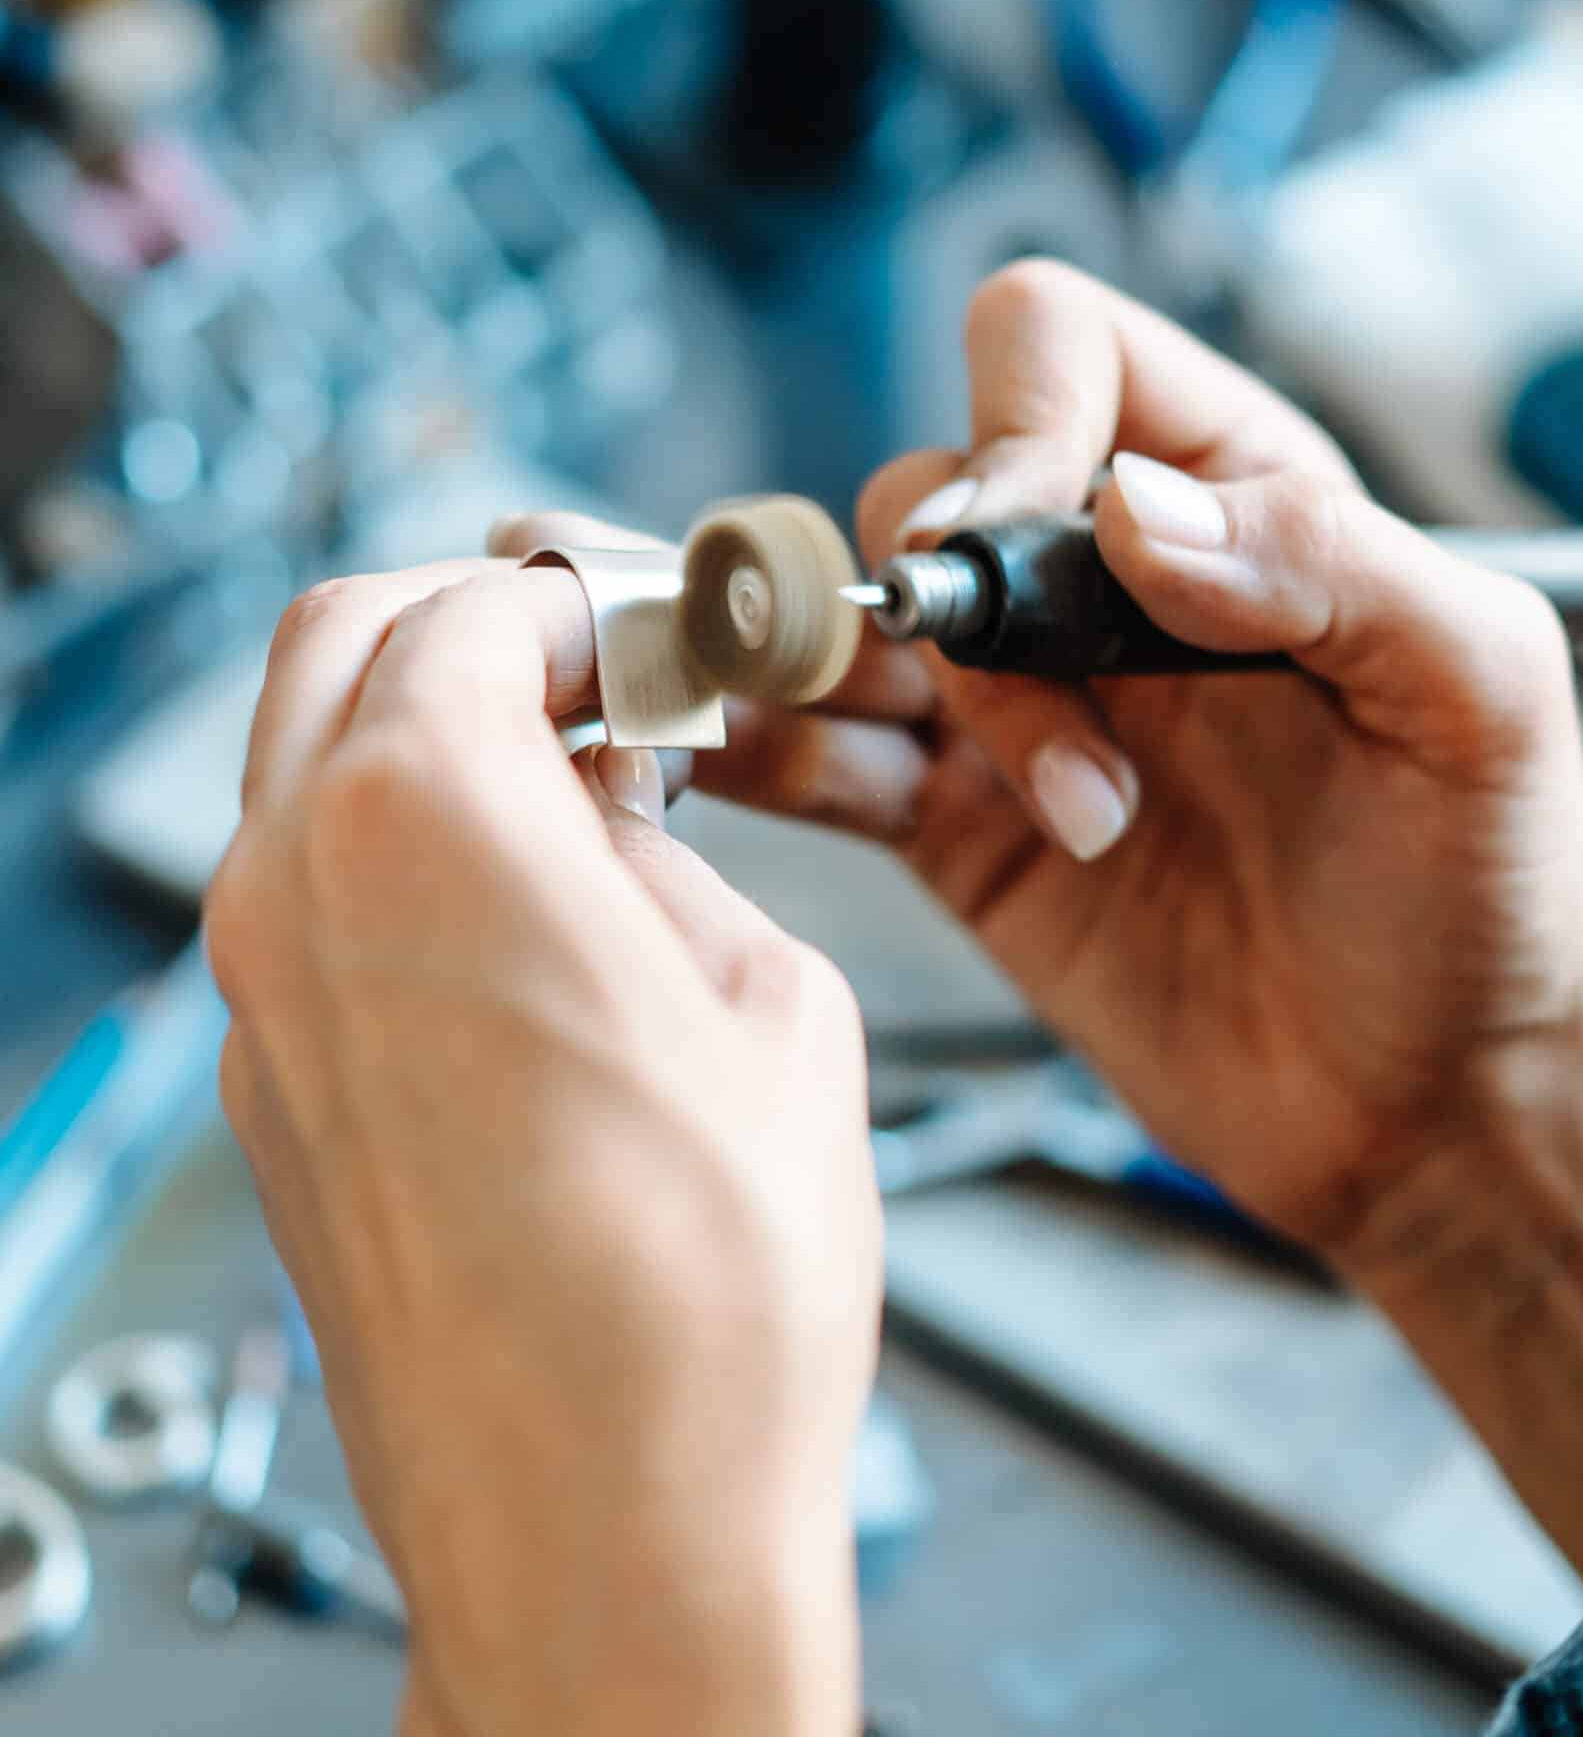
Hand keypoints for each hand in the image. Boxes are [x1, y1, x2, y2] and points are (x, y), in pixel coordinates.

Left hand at [205, 562, 877, 1736]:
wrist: (604, 1529)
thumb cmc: (708, 1294)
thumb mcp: (775, 1006)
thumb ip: (675, 865)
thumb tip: (625, 818)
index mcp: (431, 828)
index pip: (470, 613)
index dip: (578, 600)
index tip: (651, 628)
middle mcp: (302, 895)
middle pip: (337, 648)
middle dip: (469, 623)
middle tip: (594, 667)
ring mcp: (260, 1005)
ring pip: (304, 772)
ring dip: (427, 738)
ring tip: (577, 799)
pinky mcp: (269, 1097)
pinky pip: (310, 904)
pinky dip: (399, 855)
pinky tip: (526, 924)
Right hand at [494, 261, 1582, 1261]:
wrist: (1434, 1109)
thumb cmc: (1488, 894)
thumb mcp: (1477, 700)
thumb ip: (1328, 563)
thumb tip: (1131, 508)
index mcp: (1242, 504)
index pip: (1063, 355)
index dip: (1016, 424)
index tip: (1030, 544)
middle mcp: (1112, 591)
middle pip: (932, 491)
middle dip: (958, 601)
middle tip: (1062, 753)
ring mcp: (1027, 715)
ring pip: (854, 617)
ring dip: (844, 673)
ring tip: (955, 786)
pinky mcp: (966, 836)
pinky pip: (826, 760)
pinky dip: (762, 747)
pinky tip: (741, 754)